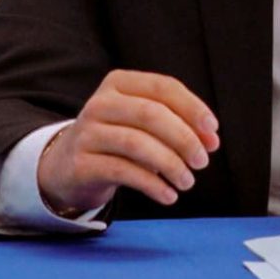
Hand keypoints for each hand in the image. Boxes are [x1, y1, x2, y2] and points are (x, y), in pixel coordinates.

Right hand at [37, 69, 219, 215]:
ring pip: (137, 143)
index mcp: (120, 83)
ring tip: (187, 181)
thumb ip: (177, 124)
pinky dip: (152, 184)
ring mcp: (87, 132)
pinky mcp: (81, 163)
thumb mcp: (143, 123)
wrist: (66, 165)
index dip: (193, 108)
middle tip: (202, 162)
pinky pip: (123, 171)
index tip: (213, 132)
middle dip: (184, 138)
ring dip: (170, 164)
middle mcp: (101, 102)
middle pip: (151, 114)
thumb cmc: (117, 139)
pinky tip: (168, 195)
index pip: (163, 87)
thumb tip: (211, 140)